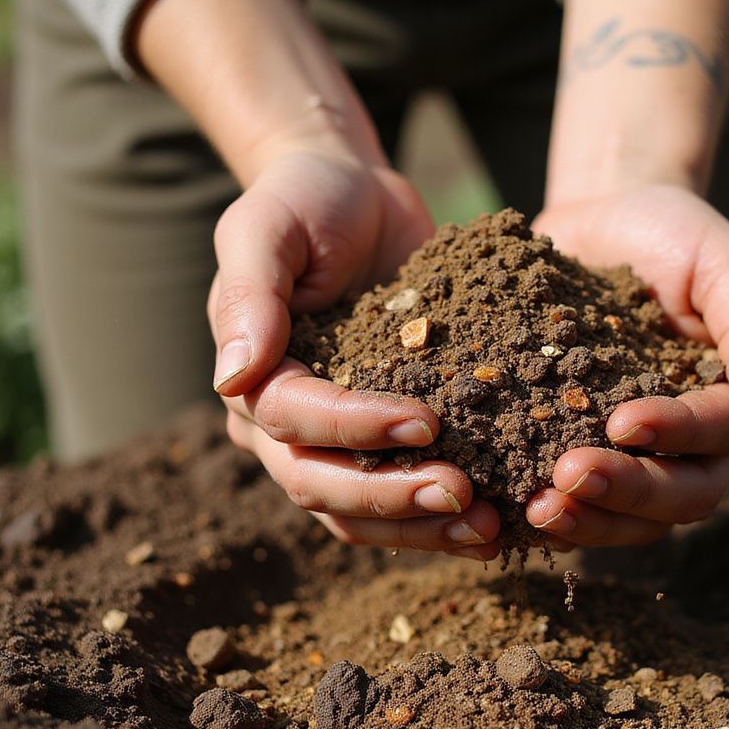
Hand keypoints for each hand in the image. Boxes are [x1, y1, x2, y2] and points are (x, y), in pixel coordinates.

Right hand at [210, 142, 500, 560]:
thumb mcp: (269, 226)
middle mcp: (285, 427)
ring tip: (486, 529)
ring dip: (422, 526)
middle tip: (463, 497)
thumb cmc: (308, 201)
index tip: (426, 423)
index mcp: (254, 378)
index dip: (356, 430)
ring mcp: (336, 443)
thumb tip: (231, 376)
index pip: (294, 421)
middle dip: (392, 497)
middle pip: (323, 487)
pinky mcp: (385, 443)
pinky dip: (443, 517)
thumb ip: (249, 294)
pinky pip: (404, 494)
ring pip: (362, 514)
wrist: (359, 199)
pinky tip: (497, 520)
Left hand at [525, 184, 728, 548]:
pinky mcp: (572, 453)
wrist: (600, 221)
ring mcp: (629, 458)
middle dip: (624, 493)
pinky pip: (572, 503)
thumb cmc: (673, 235)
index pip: (718, 439)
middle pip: (676, 498)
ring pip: (626, 517)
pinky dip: (544, 513)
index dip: (676, 436)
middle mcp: (685, 446)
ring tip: (536, 509)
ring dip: (586, 521)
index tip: (623, 421)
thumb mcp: (723, 260)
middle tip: (565, 480)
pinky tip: (505, 509)